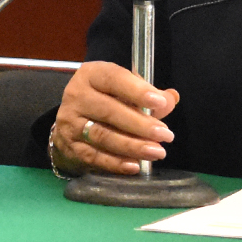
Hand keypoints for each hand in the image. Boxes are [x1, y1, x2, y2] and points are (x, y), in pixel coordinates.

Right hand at [49, 60, 180, 175]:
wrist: (73, 121)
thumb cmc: (106, 100)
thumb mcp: (124, 90)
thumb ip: (148, 95)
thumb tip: (170, 99)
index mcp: (91, 75)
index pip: (112, 79)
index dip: (136, 90)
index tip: (159, 102)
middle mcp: (77, 96)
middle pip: (108, 111)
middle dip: (140, 124)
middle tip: (165, 134)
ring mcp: (71, 122)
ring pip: (102, 136)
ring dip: (132, 146)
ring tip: (156, 151)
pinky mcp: (71, 146)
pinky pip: (94, 156)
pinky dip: (116, 163)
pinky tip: (135, 165)